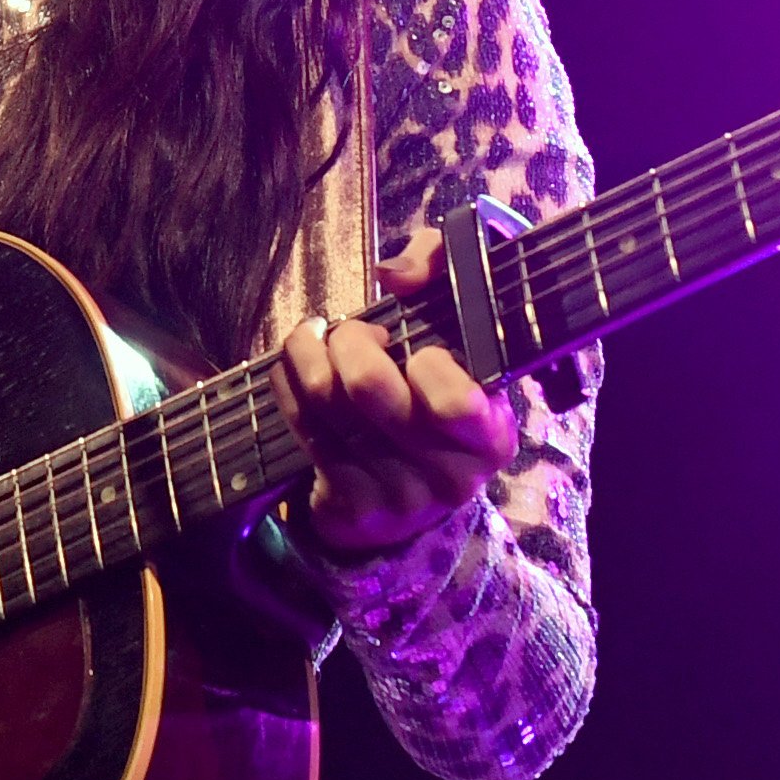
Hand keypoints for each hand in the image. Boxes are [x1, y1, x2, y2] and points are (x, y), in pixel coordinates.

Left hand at [271, 226, 520, 559]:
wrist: (421, 482)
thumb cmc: (443, 384)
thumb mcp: (463, 319)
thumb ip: (444, 268)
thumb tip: (398, 275)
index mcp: (491, 434)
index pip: (454, 402)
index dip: (427, 364)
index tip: (420, 349)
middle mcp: (449, 475)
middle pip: (368, 390)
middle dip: (349, 340)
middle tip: (351, 331)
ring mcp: (398, 499)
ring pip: (325, 407)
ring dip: (305, 355)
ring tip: (312, 338)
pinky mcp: (352, 511)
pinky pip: (303, 432)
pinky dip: (288, 387)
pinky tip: (295, 368)